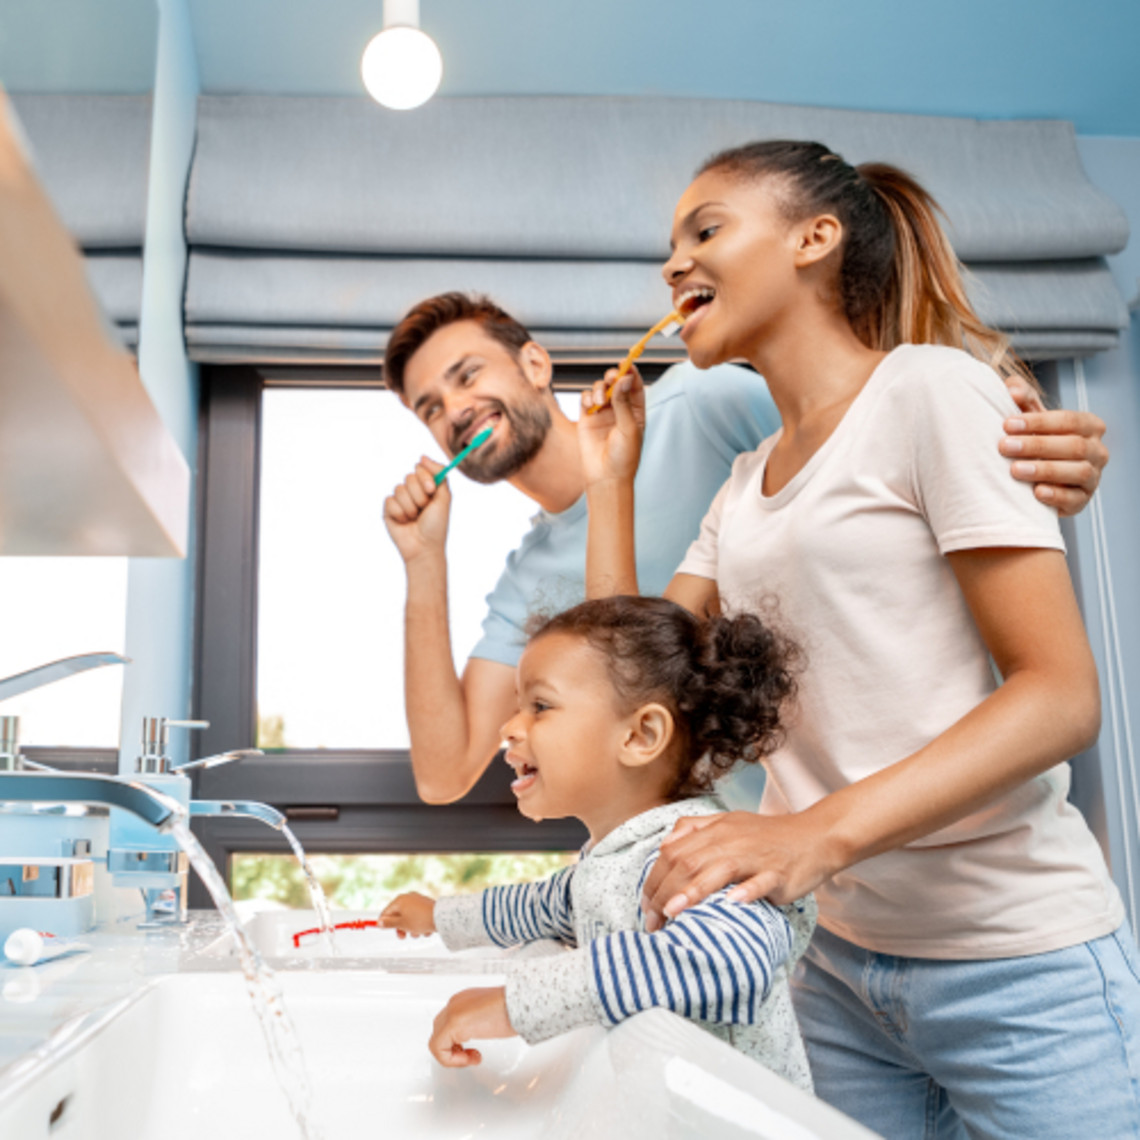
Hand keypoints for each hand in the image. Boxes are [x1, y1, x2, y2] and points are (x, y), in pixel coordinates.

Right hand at [379, 891, 436, 937]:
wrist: (441, 917)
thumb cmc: (420, 919)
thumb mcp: (402, 924)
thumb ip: (389, 924)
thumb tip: (379, 922)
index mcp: (400, 900)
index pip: (387, 911)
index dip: (384, 922)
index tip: (384, 930)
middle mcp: (408, 898)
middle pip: (398, 916)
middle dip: (401, 928)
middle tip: (403, 937)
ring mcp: (418, 901)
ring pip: (409, 918)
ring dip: (412, 928)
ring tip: (418, 933)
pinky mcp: (426, 906)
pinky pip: (419, 917)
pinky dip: (420, 925)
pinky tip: (426, 930)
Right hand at [383, 457, 450, 562]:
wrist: (424, 547)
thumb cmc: (436, 525)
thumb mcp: (444, 498)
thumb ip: (439, 476)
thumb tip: (422, 457)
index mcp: (426, 487)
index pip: (420, 468)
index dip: (425, 478)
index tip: (430, 491)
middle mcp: (413, 491)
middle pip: (409, 477)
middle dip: (419, 496)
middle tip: (423, 510)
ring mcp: (400, 500)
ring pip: (399, 490)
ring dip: (410, 507)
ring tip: (414, 518)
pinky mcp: (388, 509)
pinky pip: (390, 501)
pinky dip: (399, 513)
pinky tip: (404, 522)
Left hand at [428, 986, 514, 1066]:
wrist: (522, 1002)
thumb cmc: (515, 1008)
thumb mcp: (491, 1016)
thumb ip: (478, 1022)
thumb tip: (478, 1034)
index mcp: (464, 1000)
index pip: (448, 1024)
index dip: (457, 1044)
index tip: (474, 1050)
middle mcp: (455, 1003)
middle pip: (439, 1032)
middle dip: (453, 1050)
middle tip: (471, 1056)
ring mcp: (452, 1012)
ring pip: (436, 1041)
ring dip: (452, 1057)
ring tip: (472, 1058)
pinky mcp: (453, 1022)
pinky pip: (438, 1048)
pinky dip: (450, 1060)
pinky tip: (469, 1059)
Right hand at [578, 366, 646, 486]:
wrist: (606, 477)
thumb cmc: (624, 457)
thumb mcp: (629, 428)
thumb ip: (624, 402)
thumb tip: (624, 378)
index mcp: (636, 411)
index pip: (634, 385)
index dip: (630, 372)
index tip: (626, 363)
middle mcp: (619, 409)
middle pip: (615, 383)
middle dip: (613, 376)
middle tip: (612, 378)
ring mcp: (603, 413)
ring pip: (599, 388)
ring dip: (599, 389)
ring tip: (599, 400)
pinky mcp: (587, 418)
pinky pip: (585, 398)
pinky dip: (587, 396)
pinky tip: (590, 405)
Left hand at [641, 811, 837, 931]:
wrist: (815, 836)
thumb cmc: (768, 836)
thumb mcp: (728, 823)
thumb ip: (695, 828)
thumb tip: (664, 845)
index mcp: (715, 829)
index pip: (673, 851)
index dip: (654, 878)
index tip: (646, 904)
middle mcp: (730, 840)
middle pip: (689, 862)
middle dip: (665, 891)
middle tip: (653, 920)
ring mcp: (755, 856)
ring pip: (718, 870)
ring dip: (693, 891)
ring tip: (674, 912)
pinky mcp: (778, 872)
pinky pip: (760, 881)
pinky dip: (746, 892)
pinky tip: (732, 903)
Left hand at [999, 384, 1107, 517]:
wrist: (1034, 477)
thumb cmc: (1033, 440)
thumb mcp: (1029, 419)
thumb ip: (1023, 399)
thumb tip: (1013, 388)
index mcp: (1088, 425)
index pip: (1069, 420)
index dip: (1039, 422)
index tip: (1007, 424)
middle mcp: (1097, 450)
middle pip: (1074, 446)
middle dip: (1036, 445)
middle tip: (1004, 447)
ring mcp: (1093, 477)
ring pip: (1078, 472)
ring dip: (1045, 470)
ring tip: (1015, 470)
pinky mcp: (1083, 500)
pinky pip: (1075, 499)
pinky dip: (1056, 495)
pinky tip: (1036, 493)